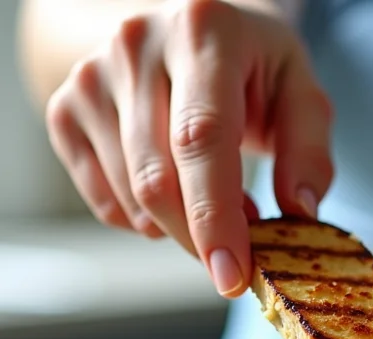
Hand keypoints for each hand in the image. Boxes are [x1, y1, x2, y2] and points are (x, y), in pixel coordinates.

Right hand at [43, 0, 333, 296]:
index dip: (215, 215)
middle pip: (157, 178)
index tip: (232, 275)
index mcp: (203, 30)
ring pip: (129, 197)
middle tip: (235, 254)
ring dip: (177, 227)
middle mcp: (137, 44)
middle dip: (199, 237)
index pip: (201, 137)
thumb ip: (308, 150)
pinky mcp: (64, 109)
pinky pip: (104, 202)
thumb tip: (299, 212)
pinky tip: (173, 193)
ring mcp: (91, 76)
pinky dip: (144, 221)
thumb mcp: (300, 91)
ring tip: (211, 200)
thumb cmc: (251, 68)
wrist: (186, 32)